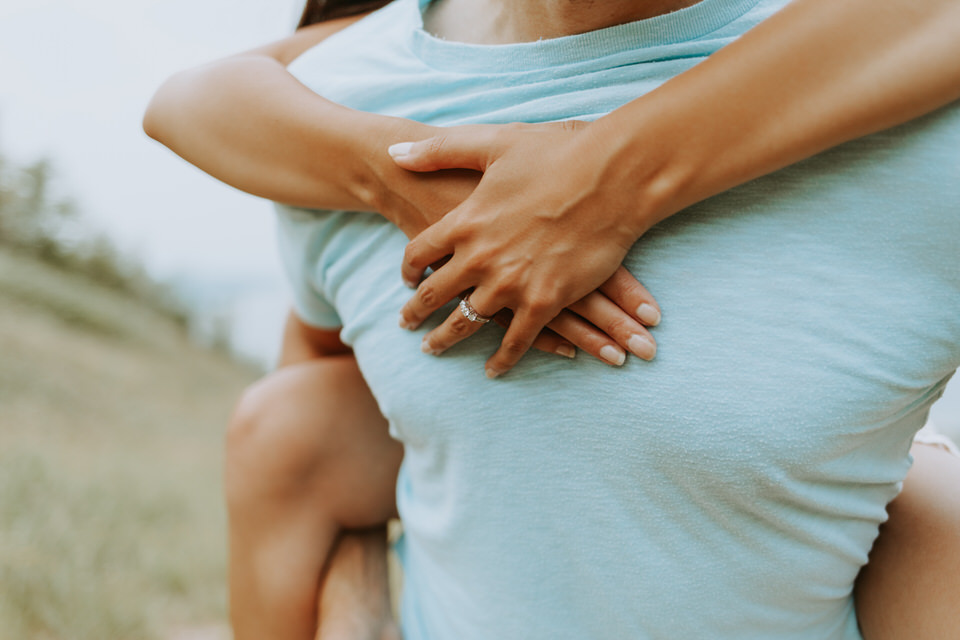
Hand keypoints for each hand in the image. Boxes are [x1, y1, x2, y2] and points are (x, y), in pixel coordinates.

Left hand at [391, 121, 658, 376]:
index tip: (407, 279)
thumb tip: (395, 151)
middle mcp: (481, 257)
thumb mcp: (492, 142)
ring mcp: (511, 283)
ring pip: (466, 322)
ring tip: (432, 349)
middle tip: (405, 325)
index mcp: (465, 220)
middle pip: (434, 293)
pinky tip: (492, 368)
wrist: (614, 176)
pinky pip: (516, 340)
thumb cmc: (557, 153)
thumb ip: (439, 150)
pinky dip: (503, 358)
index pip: (420, 253)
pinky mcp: (545, 301)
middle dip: (415, 312)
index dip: (410, 269)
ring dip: (446, 338)